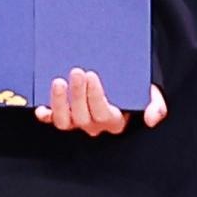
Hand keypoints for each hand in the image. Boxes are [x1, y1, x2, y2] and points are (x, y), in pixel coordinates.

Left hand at [37, 68, 168, 135]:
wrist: (121, 81)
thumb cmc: (133, 88)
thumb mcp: (150, 94)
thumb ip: (155, 106)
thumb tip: (151, 119)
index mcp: (114, 121)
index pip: (104, 114)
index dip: (96, 97)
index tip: (92, 74)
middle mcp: (94, 125)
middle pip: (83, 117)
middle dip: (78, 95)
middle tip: (77, 71)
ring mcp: (76, 121)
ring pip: (64, 122)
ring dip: (59, 103)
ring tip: (58, 81)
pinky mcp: (63, 115)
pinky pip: (51, 120)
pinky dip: (45, 115)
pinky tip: (40, 107)